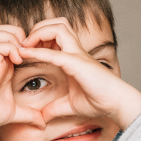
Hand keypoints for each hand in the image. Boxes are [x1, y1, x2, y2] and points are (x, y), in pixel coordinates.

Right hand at [0, 25, 45, 130]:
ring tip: (21, 55)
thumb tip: (42, 123)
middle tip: (29, 51)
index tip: (37, 56)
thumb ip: (29, 115)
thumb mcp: (15, 113)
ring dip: (12, 38)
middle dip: (19, 35)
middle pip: (4, 29)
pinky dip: (10, 48)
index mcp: (4, 66)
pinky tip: (17, 62)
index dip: (25, 43)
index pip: (12, 40)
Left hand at [21, 18, 140, 128]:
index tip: (23, 49)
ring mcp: (77, 55)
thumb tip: (42, 116)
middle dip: (39, 27)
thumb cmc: (99, 101)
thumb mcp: (70, 105)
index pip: (55, 35)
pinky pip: (54, 53)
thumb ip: (55, 108)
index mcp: (73, 57)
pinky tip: (25, 54)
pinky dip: (37, 52)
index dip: (38, 38)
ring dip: (39, 32)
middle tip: (24, 42)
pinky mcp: (77, 64)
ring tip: (26, 45)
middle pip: (57, 23)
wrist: (117, 103)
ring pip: (58, 27)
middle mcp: (76, 51)